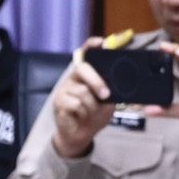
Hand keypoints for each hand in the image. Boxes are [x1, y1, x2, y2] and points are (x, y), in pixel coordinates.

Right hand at [50, 36, 116, 157]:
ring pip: (82, 91)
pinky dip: (83, 113)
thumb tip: (120, 84)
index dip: (93, 45)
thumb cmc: (95, 115)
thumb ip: (112, 91)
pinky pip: (75, 104)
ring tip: (91, 113)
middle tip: (105, 95)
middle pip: (83, 69)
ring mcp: (64, 89)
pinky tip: (81, 117)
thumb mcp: (109, 102)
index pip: (87, 53)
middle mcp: (74, 77)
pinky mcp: (59, 102)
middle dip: (97, 82)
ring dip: (92, 106)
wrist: (81, 135)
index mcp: (87, 74)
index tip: (101, 43)